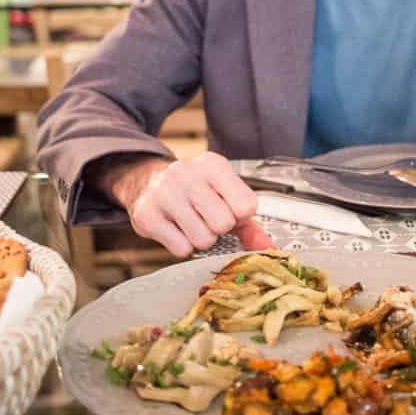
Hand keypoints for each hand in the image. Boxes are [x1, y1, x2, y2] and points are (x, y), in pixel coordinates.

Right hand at [110, 151, 275, 258]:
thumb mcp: (222, 195)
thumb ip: (248, 222)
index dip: (240, 217)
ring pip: (203, 239)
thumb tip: (268, 248)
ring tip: (192, 224)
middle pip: (224, 224)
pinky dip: (183, 246)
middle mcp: (188, 174)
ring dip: (201, 240)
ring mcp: (165, 193)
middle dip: (219, 229)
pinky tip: (177, 230)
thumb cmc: (193, 190)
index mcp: (213, 166)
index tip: (229, 212)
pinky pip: (181, 249)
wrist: (147, 182)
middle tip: (208, 220)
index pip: (246, 205)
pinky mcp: (148, 215)